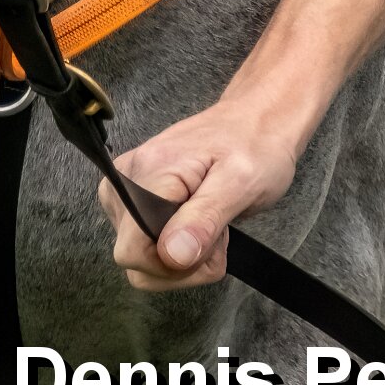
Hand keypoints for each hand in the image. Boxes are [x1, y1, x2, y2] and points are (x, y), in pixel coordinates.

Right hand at [98, 101, 298, 290]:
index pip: (131, 248)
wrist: (255, 119)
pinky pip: (142, 239)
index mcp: (150, 171)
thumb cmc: (255, 146)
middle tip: (215, 237)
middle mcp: (128, 176)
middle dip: (178, 264)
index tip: (208, 246)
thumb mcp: (241, 184)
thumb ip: (204, 219)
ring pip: (136, 254)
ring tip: (210, 229)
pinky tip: (197, 225)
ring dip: (177, 257)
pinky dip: (172, 246)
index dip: (171, 265)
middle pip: (131, 256)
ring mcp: (129, 183)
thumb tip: (171, 256)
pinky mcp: (136, 190)